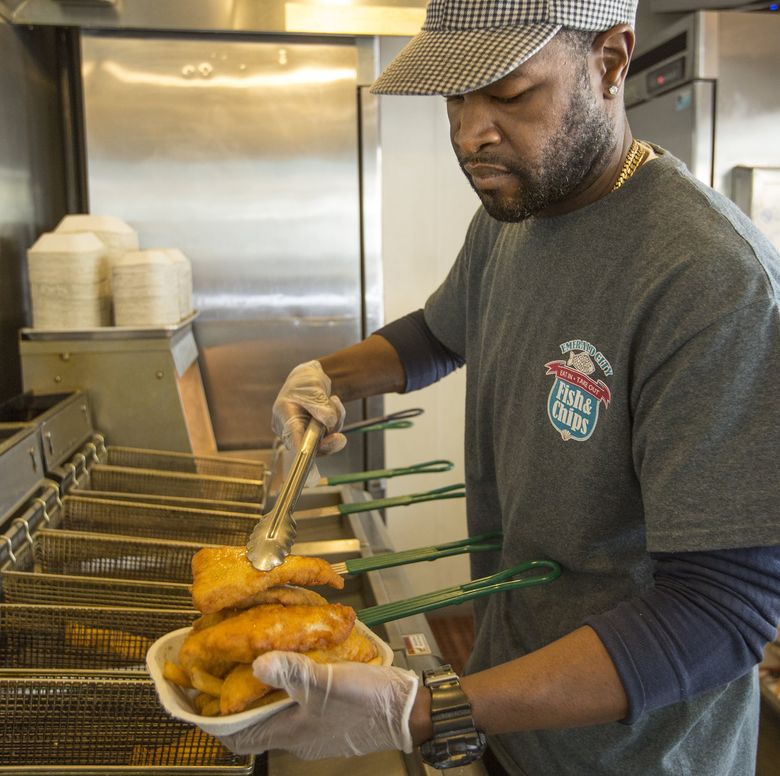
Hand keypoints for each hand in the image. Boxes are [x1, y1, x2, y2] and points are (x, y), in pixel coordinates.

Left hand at [219, 651, 418, 758]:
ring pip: (274, 711)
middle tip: (224, 669)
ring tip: (255, 660)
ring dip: (262, 691)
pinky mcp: (328, 717)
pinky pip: (295, 705)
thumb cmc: (367, 702)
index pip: (237, 737)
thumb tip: (256, 663)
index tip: (198, 699)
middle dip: (236, 700)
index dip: (214, 720)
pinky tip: (293, 664)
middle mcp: (296, 735)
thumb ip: (293, 671)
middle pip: (253, 722)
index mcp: (289, 732)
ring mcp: (312, 728)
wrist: (407, 711)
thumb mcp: (328, 682)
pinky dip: (286, 688)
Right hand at [271, 361, 346, 453]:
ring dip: (335, 424)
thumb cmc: (304, 382)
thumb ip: (320, 405)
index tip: (310, 456)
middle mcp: (290, 428)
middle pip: (308, 446)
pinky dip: (335, 422)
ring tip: (333, 401)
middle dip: (327, 441)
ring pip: (322, 441)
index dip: (301, 450)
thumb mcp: (313, 388)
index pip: (292, 438)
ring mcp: (302, 433)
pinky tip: (333, 403)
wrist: (307, 378)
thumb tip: (330, 423)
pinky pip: (328, 435)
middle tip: (340, 438)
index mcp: (284, 415)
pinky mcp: (312, 435)